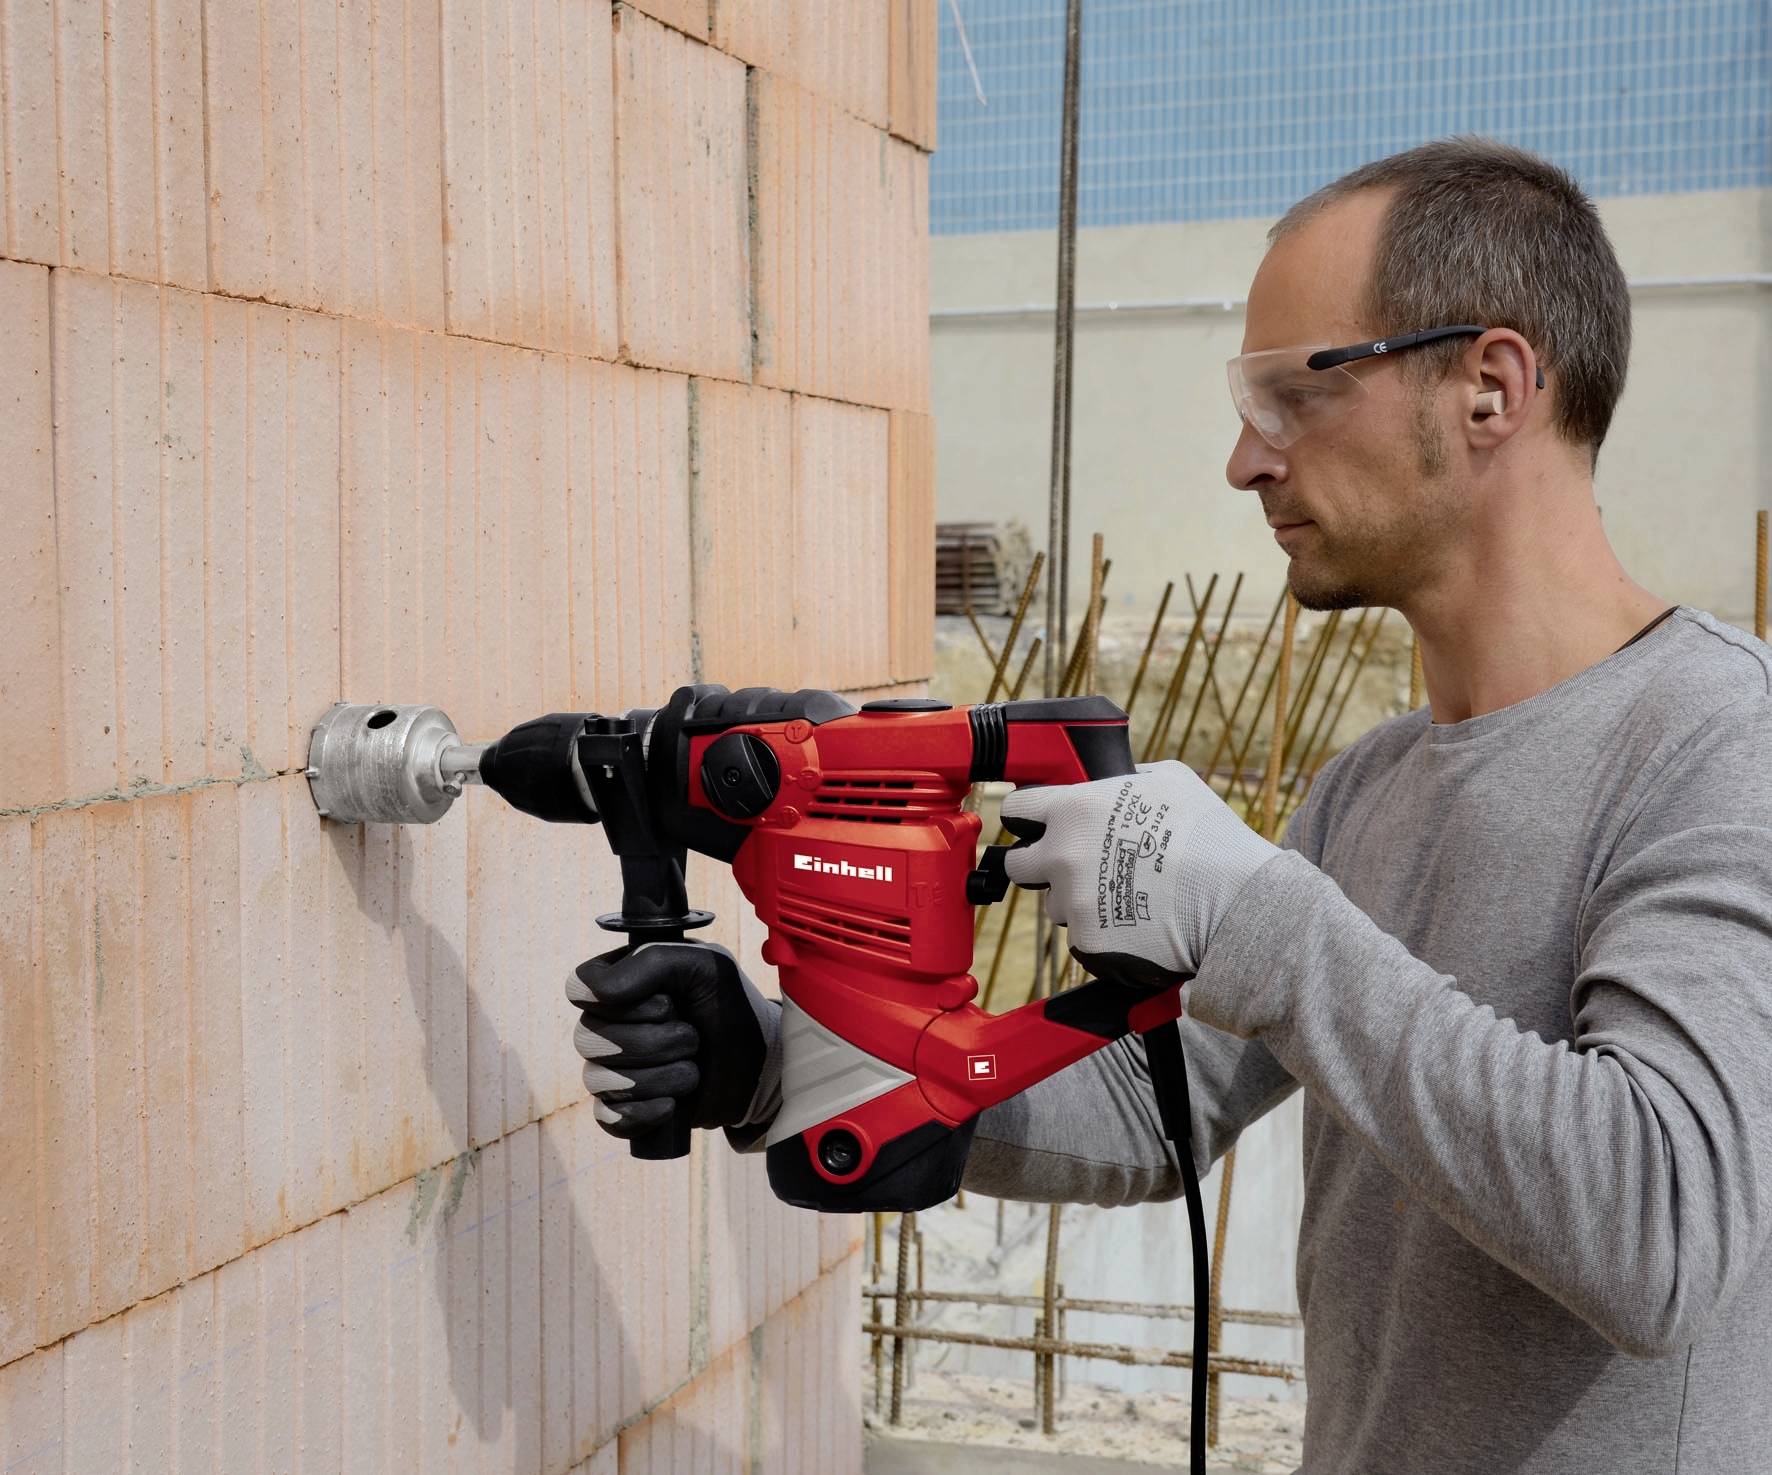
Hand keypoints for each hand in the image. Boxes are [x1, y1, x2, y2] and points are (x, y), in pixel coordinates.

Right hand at [564, 939, 776, 1139]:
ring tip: (692, 1067)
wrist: (760, 1065)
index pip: (579, 988)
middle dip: (653, 1041)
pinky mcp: (623, 1110)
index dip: (619, 1000)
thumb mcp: (706, 965)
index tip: (665, 1001)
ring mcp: (611, 1070)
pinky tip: (673, 1104)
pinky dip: (645, 1113)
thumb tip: (599, 992)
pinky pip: (608, 1118)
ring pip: (600, 1079)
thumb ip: (653, 960)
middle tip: (693, 1036)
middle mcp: (606, 1026)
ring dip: (659, 1075)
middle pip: (588, 1037)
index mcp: (619, 984)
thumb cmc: (731, 1007)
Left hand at [1001, 760, 1279, 981]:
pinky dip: (1101, 931)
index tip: (1036, 823)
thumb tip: (1118, 777)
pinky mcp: (1087, 941)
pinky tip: (1134, 920)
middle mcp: (1062, 856)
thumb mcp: (1170, 778)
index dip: (1027, 815)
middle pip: (1019, 863)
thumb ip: (1128, 776)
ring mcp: (1072, 903)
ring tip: (1122, 894)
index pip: (1016, 809)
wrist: (1235, 900)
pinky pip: (1081, 936)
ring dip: (1076, 900)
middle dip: (1040, 863)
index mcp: (1073, 809)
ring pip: (1055, 904)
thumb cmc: (1208, 835)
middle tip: (1074, 865)